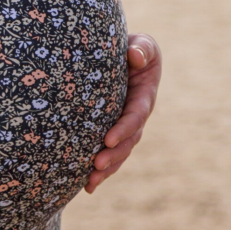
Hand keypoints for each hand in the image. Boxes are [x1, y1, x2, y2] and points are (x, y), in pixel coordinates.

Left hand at [85, 32, 161, 192]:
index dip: (124, 128)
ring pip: (119, 152)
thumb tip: (135, 57)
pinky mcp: (112, 130)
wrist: (123, 54)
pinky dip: (100, 170)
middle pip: (128, 140)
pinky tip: (86, 185)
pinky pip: (109, 152)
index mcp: (144, 95)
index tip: (108, 140)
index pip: (136, 115)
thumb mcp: (142, 43)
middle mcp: (136, 114)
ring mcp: (125, 125)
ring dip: (106, 169)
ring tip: (90, 182)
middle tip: (96, 165)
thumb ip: (142, 48)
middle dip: (114, 155)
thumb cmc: (132, 46)